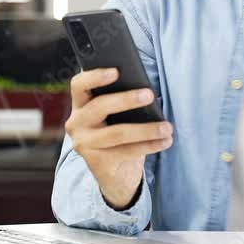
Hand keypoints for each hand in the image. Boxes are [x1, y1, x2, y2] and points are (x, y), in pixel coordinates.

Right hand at [64, 68, 172, 209]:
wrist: (114, 172)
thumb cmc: (118, 132)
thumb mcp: (116, 115)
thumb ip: (121, 101)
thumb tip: (145, 91)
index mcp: (81, 104)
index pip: (79, 84)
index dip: (95, 76)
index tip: (116, 71)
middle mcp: (76, 122)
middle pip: (99, 106)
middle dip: (126, 99)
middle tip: (149, 95)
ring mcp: (84, 143)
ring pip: (117, 133)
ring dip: (146, 129)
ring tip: (167, 127)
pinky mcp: (95, 161)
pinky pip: (126, 151)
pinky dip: (149, 145)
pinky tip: (165, 141)